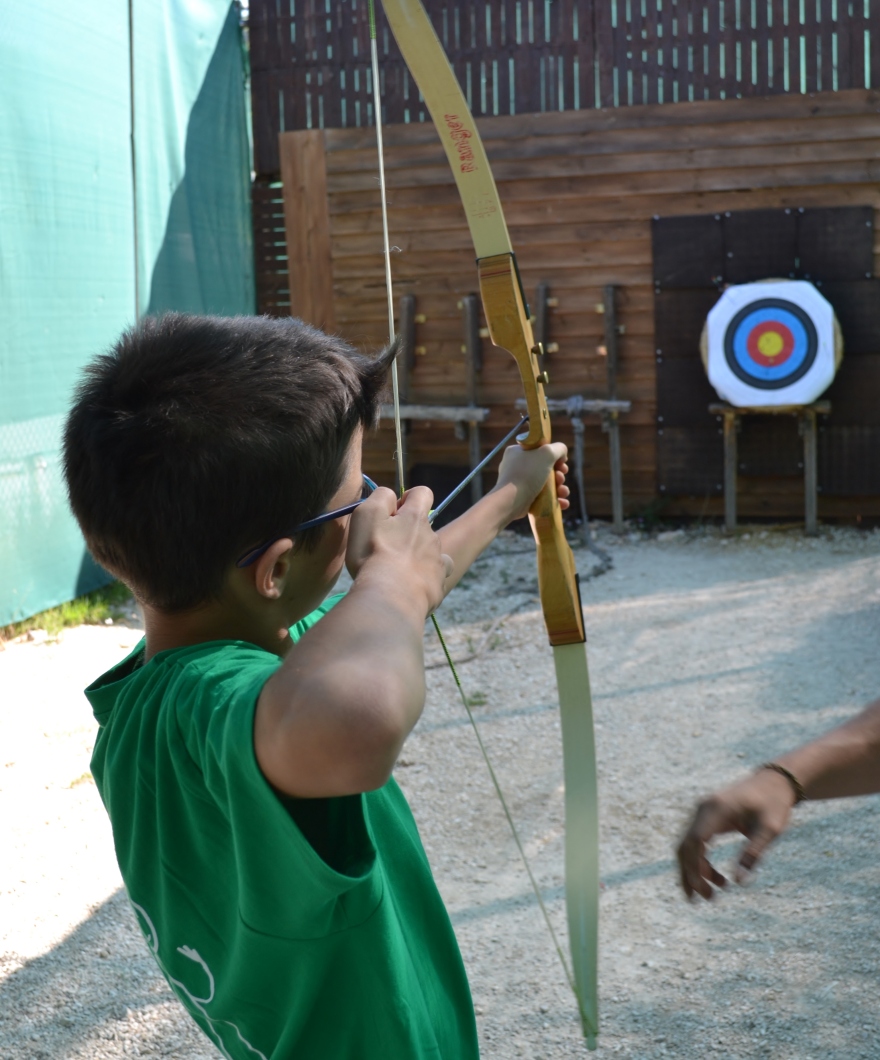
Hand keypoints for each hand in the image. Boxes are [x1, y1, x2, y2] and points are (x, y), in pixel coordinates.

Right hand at [346, 485, 452, 614]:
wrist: (390, 597)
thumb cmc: (373, 554)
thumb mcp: (367, 514)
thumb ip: (381, 497)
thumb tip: (391, 496)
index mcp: (415, 517)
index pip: (422, 493)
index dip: (408, 498)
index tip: (393, 513)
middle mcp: (432, 536)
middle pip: (423, 526)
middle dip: (408, 532)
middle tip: (385, 548)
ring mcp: (438, 561)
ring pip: (429, 551)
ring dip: (415, 556)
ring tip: (394, 572)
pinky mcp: (438, 585)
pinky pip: (435, 575)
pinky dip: (425, 577)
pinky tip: (411, 585)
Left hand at [493, 442, 569, 521]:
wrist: (511, 500)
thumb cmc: (528, 473)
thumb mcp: (547, 453)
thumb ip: (559, 448)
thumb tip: (562, 454)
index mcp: (517, 452)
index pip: (539, 450)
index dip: (554, 456)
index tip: (562, 463)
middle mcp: (516, 466)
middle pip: (544, 468)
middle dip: (558, 475)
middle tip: (561, 478)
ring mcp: (519, 483)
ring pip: (545, 484)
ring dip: (559, 488)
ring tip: (562, 492)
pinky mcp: (523, 498)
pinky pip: (541, 497)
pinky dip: (553, 500)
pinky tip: (562, 502)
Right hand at [677, 769, 796, 899]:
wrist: (774, 782)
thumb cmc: (774, 805)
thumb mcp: (770, 830)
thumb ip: (754, 853)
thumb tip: (739, 881)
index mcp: (717, 808)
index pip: (696, 840)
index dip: (695, 866)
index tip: (704, 890)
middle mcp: (704, 808)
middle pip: (686, 845)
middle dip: (691, 874)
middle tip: (706, 900)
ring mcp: (703, 811)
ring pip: (687, 845)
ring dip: (694, 871)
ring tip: (711, 895)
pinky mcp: (706, 817)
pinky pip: (696, 842)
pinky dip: (701, 862)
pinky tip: (718, 879)